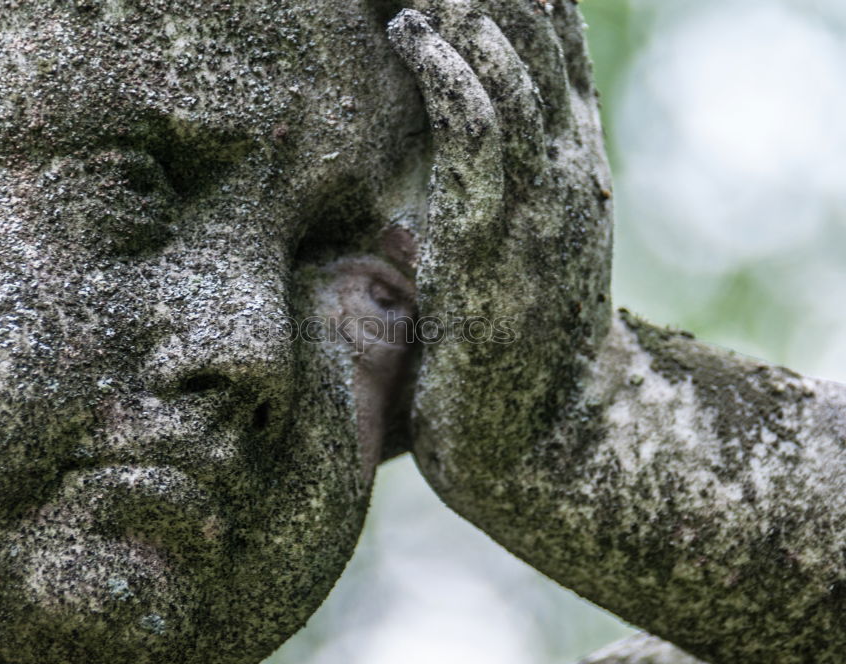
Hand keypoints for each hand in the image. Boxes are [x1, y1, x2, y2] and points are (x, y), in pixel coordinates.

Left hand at [386, 1, 613, 500]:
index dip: (527, 7)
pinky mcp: (494, 231)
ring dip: (464, 17)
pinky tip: (411, 37)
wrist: (548, 434)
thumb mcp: (496, 279)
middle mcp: (570, 171)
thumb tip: (400, 230)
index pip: (561, 59)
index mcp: (575, 171)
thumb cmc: (516, 355)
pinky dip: (445, 71)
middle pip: (540, 46)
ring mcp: (540, 199)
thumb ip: (462, 238)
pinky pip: (474, 125)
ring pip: (509, 71)